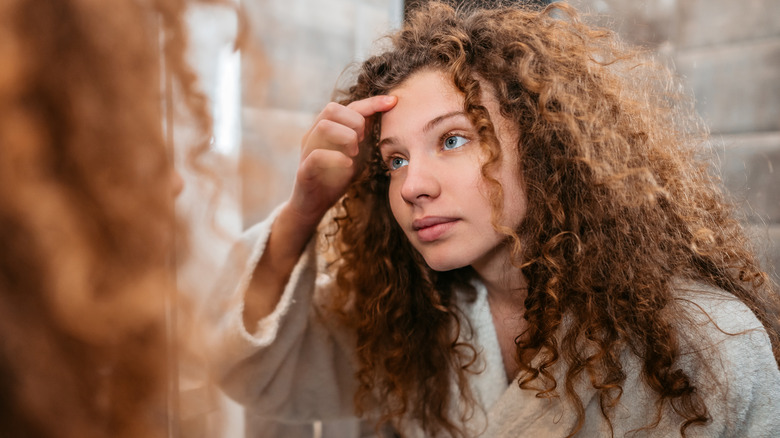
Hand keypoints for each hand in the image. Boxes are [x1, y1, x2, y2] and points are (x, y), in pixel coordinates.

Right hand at [288, 95, 396, 225]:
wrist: (314, 205)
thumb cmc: (335, 176)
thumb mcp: (355, 153)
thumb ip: (363, 136)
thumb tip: (385, 115)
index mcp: (326, 128)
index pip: (348, 106)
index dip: (371, 103)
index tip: (393, 102)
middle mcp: (313, 135)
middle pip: (331, 108)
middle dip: (354, 122)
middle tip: (363, 140)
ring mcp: (306, 151)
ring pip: (324, 126)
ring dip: (346, 137)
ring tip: (354, 154)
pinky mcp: (304, 170)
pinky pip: (317, 155)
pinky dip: (337, 158)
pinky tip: (347, 165)